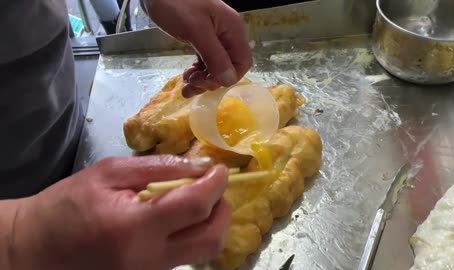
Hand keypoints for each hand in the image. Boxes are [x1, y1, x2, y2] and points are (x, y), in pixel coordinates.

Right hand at [9, 156, 229, 269]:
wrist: (37, 248)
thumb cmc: (67, 205)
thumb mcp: (109, 173)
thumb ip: (159, 167)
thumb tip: (201, 165)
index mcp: (133, 228)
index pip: (195, 206)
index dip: (215, 184)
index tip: (221, 168)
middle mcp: (148, 259)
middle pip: (211, 238)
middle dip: (222, 208)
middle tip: (215, 186)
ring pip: (203, 251)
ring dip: (211, 222)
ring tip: (197, 198)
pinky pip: (186, 256)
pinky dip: (194, 233)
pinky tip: (180, 216)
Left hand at [142, 0, 252, 96]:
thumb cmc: (176, 4)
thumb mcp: (196, 31)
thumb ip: (214, 56)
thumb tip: (228, 80)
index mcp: (232, 30)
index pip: (242, 62)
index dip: (228, 77)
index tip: (208, 83)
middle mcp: (227, 34)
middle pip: (229, 67)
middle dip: (212, 80)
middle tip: (191, 84)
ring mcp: (215, 37)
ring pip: (216, 66)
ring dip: (203, 79)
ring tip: (186, 85)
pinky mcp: (201, 38)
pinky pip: (206, 60)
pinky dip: (197, 71)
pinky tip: (186, 76)